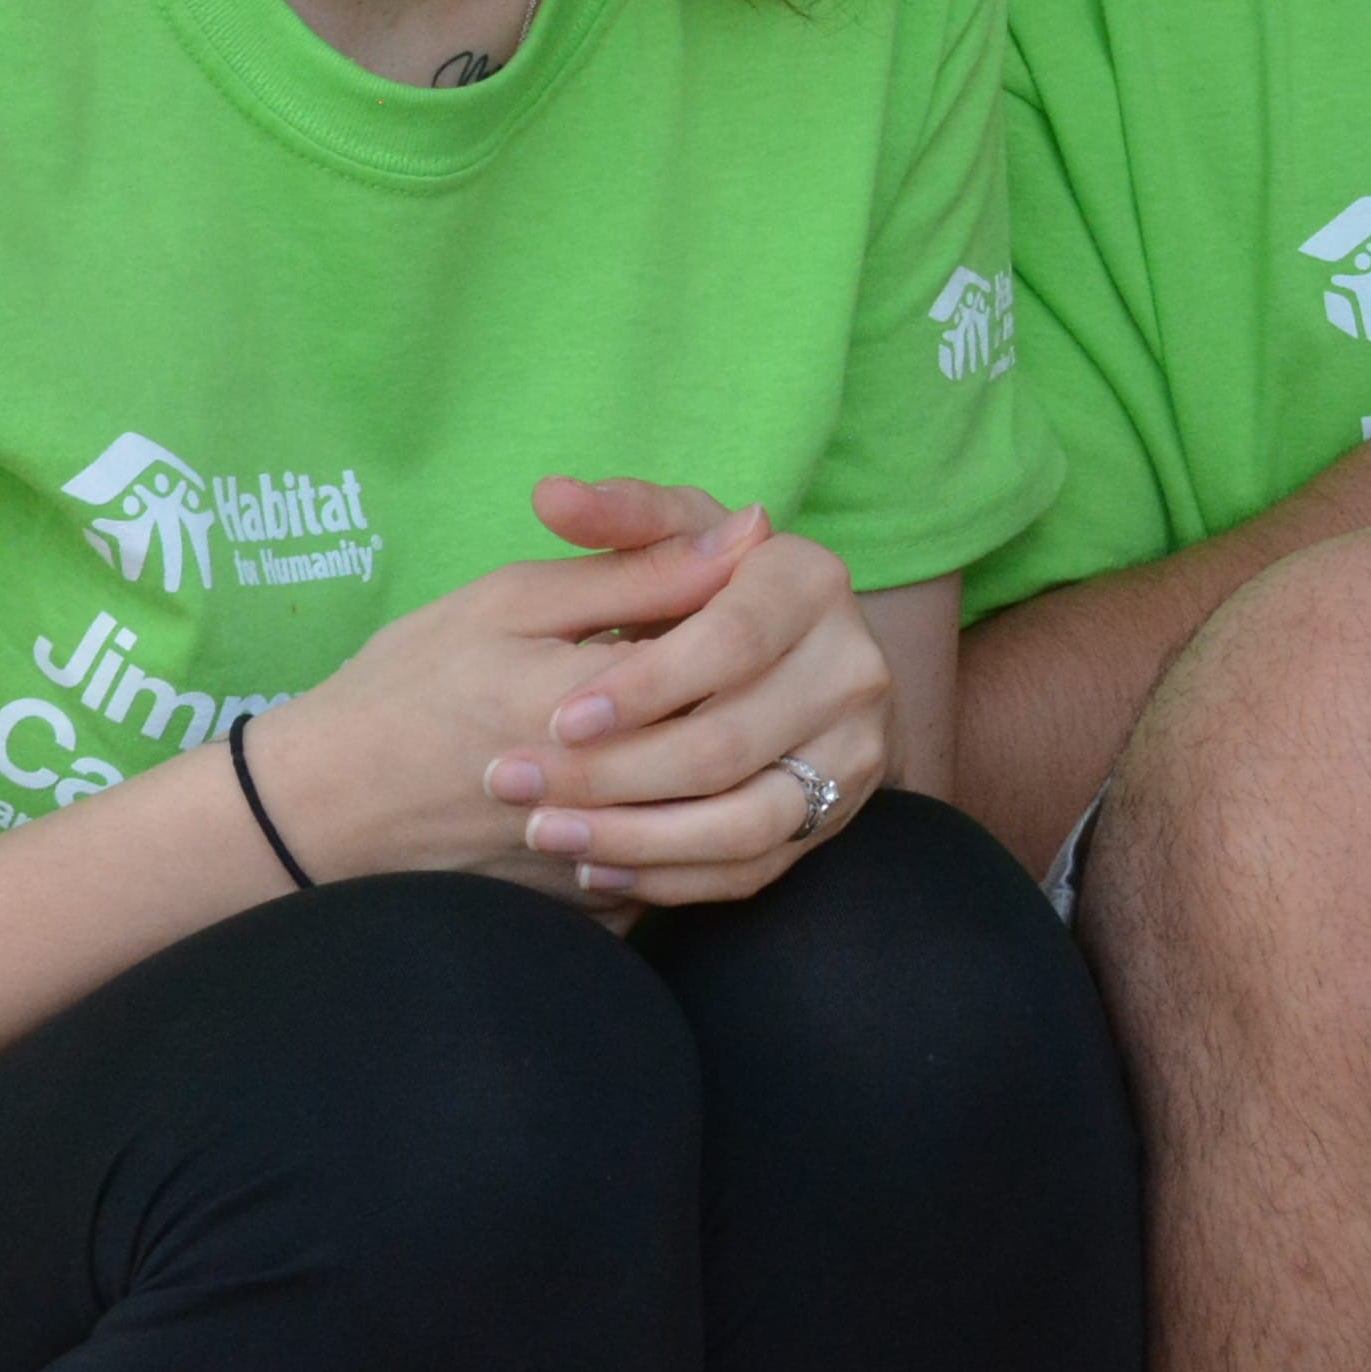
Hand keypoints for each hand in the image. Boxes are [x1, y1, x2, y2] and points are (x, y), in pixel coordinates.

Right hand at [236, 489, 776, 892]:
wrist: (323, 809)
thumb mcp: (512, 602)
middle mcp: (610, 795)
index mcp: (590, 703)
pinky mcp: (598, 910)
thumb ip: (636, 571)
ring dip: (726, 755)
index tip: (714, 595)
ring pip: (726, 807)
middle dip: (744, 684)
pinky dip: (688, 822)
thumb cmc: (408, 685)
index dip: (739, 611)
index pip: (732, 650)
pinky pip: (685, 868)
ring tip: (682, 715)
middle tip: (708, 656)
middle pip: (742, 733)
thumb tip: (749, 532)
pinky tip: (654, 785)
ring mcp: (608, 864)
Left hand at [480, 477, 895, 911]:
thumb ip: (618, 519)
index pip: (729, 642)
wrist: (782, 659)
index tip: (561, 720)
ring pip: (742, 821)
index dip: (644, 686)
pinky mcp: (835, 815)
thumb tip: (551, 494)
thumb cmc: (701, 585)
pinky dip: (668, 876)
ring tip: (547, 834)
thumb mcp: (671, 534)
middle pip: (727, 743)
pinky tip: (595, 866)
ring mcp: (854, 748)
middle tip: (516, 786)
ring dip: (634, 839)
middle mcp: (853, 665)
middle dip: (611, 775)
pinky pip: (750, 868)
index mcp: (813, 580)